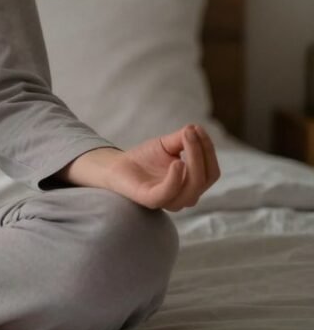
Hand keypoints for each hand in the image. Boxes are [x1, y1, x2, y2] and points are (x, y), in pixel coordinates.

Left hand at [104, 123, 220, 211]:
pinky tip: (177, 162)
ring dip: (194, 161)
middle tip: (191, 132)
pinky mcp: (151, 200)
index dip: (208, 150)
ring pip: (193, 187)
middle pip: (205, 178)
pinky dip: (176, 178)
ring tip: (186, 139)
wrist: (118, 166)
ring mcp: (169, 201)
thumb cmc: (145, 157)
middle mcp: (185, 196)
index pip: (211, 170)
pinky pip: (168, 193)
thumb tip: (195, 128)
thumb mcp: (167, 145)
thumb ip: (183, 138)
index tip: (198, 128)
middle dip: (202, 153)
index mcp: (193, 184)